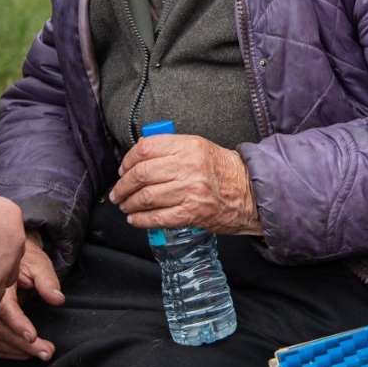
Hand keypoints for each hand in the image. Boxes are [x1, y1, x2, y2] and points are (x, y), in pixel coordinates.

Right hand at [0, 231, 64, 360]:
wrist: (11, 260)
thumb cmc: (26, 261)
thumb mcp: (39, 264)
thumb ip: (47, 281)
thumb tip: (58, 299)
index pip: (5, 309)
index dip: (18, 325)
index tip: (34, 336)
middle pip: (0, 329)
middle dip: (24, 345)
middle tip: (47, 352)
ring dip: (19, 351)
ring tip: (42, 353)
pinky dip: (11, 352)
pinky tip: (27, 352)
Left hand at [110, 133, 260, 235]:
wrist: (249, 193)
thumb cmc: (222, 170)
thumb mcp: (199, 147)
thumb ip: (171, 148)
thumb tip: (140, 152)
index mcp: (188, 146)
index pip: (145, 149)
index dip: (128, 160)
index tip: (123, 169)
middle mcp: (188, 167)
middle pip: (142, 174)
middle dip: (123, 185)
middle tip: (118, 191)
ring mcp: (190, 191)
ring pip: (146, 196)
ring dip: (129, 203)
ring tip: (125, 205)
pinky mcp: (192, 213)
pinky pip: (158, 217)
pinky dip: (141, 220)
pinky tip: (134, 219)